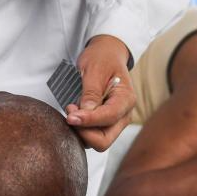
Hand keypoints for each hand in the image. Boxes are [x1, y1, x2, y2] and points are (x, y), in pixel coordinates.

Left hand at [66, 34, 134, 150]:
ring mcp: (115, 121)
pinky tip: (75, 112)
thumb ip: (91, 92)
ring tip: (72, 109)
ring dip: (81, 131)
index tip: (70, 116)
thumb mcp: (94, 68)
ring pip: (97, 141)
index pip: (109, 117)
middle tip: (70, 113)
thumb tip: (85, 113)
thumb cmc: (102, 58)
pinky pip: (92, 135)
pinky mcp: (105, 123)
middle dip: (84, 132)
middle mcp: (124, 114)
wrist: (106, 54)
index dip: (88, 120)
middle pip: (105, 140)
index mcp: (126, 99)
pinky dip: (81, 129)